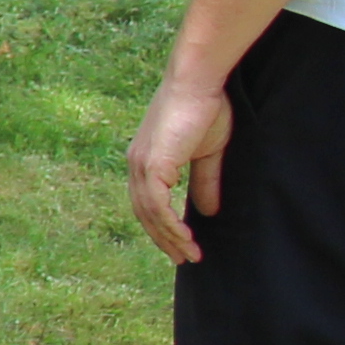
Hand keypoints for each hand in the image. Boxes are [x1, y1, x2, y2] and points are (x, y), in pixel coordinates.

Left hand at [129, 70, 233, 265]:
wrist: (198, 84)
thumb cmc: (205, 110)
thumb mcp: (207, 154)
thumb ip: (204, 182)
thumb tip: (207, 212)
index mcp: (145, 161)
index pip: (148, 203)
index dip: (162, 226)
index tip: (181, 245)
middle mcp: (136, 165)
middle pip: (144, 213)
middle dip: (164, 239)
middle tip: (185, 259)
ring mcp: (140, 165)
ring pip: (151, 213)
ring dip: (170, 237)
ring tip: (190, 255)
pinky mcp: (152, 164)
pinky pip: (157, 204)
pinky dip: (169, 224)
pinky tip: (185, 238)